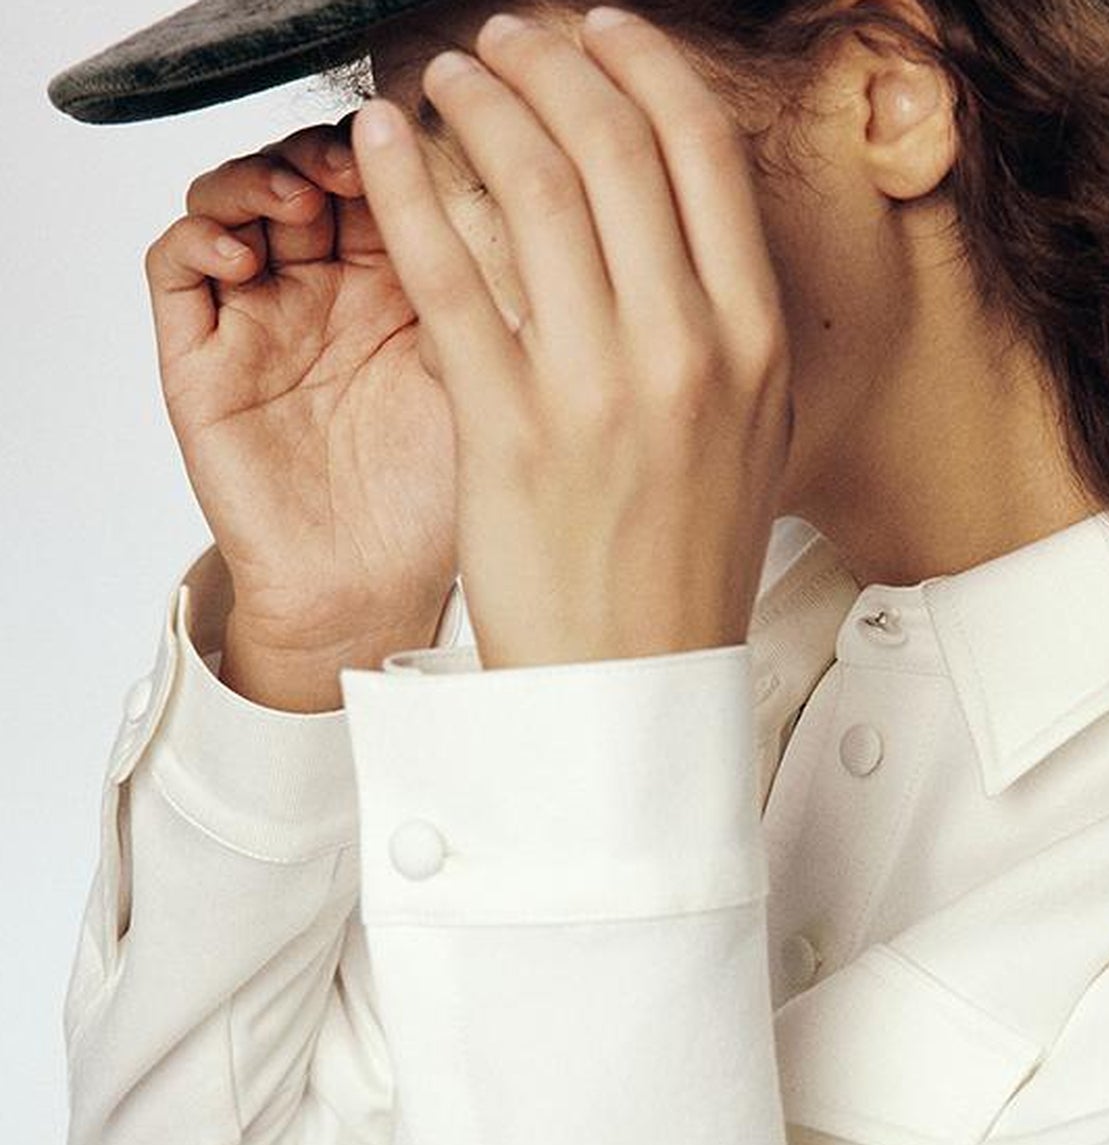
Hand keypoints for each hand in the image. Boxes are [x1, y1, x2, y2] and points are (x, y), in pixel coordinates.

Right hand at [144, 115, 458, 654]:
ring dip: (256, 180)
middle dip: (324, 154)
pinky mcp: (200, 359)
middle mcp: (324, 294)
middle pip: (301, 173)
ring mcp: (257, 320)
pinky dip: (199, 239)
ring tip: (298, 199)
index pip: (378, 180)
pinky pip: (176, 269)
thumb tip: (497, 195)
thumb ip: (479, 295)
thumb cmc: (434, 507)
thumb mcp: (482, 386)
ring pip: (231, 200)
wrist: (372, 596)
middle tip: (355, 164)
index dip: (389, 153)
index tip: (417, 150)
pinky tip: (246, 256)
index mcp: (396, 289)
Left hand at [349, 6, 792, 670]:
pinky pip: (447, 271)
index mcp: (753, 342)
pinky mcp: (507, 427)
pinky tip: (382, 143)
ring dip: (476, 103)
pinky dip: (407, 187)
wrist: (630, 684)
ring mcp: (595, 387)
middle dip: (547, 61)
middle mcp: (684, 349)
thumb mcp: (750, 438)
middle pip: (611, 144)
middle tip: (503, 41)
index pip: (699, 151)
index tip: (599, 32)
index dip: (641, 64)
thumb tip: (684, 221)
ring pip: (529, 185)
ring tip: (444, 79)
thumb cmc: (681, 569)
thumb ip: (725, 326)